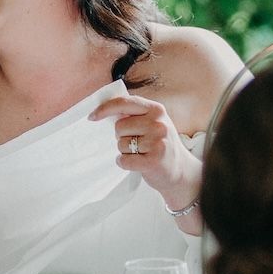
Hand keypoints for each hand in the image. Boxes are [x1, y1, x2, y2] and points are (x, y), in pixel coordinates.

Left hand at [92, 92, 201, 216]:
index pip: (124, 103)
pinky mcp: (153, 161)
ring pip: (121, 145)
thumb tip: (104, 109)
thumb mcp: (153, 123)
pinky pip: (124, 160)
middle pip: (119, 127)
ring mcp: (157, 142)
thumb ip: (134, 114)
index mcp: (156, 109)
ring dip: (126, 151)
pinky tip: (138, 164)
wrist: (180, 170)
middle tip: (137, 143)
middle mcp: (158, 123)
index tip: (92, 117)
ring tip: (141, 153)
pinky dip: (125, 163)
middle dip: (122, 137)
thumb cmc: (160, 145)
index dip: (105, 109)